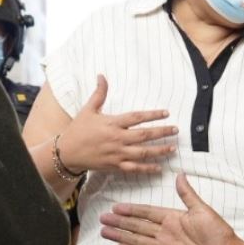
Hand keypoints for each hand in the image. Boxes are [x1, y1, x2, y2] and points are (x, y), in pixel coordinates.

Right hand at [57, 75, 176, 174]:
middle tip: (176, 130)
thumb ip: (99, 93)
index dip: (153, 115)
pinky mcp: (115, 165)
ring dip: (159, 151)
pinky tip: (159, 167)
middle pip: (145, 135)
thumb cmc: (78, 130)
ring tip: (173, 148)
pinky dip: (147, 168)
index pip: (137, 118)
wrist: (67, 152)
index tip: (166, 113)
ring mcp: (117, 154)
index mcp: (112, 123)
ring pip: (143, 153)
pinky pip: (135, 168)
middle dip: (162, 132)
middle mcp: (117, 139)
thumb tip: (101, 76)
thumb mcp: (88, 109)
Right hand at [101, 173, 241, 244]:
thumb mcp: (202, 209)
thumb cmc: (218, 232)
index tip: (116, 207)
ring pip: (137, 240)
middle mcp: (166, 232)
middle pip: (137, 226)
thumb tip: (179, 174)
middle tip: (103, 218)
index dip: (131, 210)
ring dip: (121, 236)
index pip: (146, 212)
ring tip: (105, 232)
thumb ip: (187, 194)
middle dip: (120, 222)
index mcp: (172, 217)